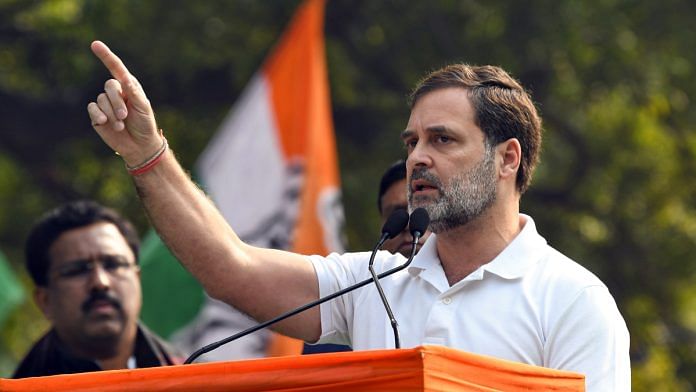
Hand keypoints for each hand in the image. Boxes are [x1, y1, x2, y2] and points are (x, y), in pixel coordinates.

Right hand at [87, 41, 161, 166]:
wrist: (139, 146)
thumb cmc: (145, 124)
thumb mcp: (143, 107)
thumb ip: (134, 93)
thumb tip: (124, 77)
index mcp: (128, 86)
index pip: (116, 68)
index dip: (106, 56)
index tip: (95, 44)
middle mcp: (115, 93)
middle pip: (109, 86)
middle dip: (117, 101)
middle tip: (125, 115)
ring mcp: (105, 104)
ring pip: (101, 100)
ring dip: (112, 113)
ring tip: (121, 125)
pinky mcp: (97, 116)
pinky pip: (92, 109)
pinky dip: (99, 116)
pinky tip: (106, 123)